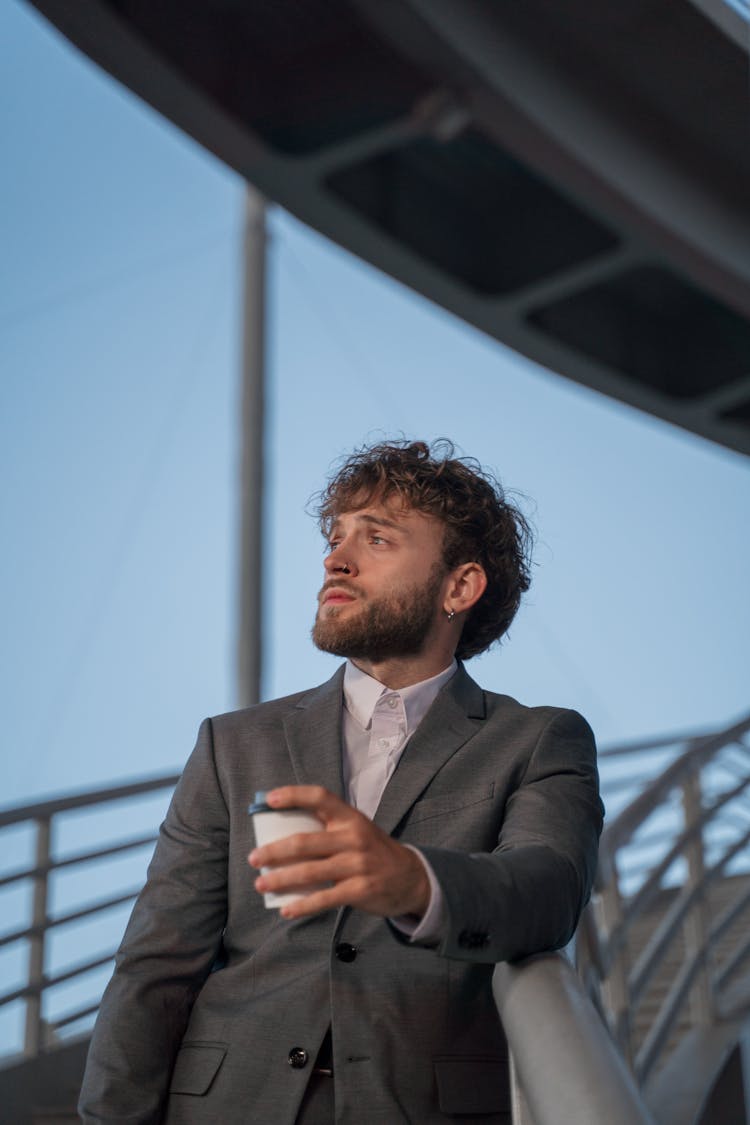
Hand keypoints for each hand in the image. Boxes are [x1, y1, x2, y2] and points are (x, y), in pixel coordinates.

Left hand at [248, 785, 429, 920]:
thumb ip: (327, 829)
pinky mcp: (360, 890)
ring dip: (281, 879)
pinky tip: (286, 910)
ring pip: (310, 871)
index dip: (294, 795)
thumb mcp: (356, 830)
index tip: (269, 799)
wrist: (410, 878)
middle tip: (253, 858)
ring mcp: (358, 864)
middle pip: (305, 841)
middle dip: (274, 850)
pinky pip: (324, 898)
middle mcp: (354, 837)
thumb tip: (280, 834)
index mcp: (350, 817)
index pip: (320, 797)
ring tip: (261, 884)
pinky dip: (302, 905)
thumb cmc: (372, 851)